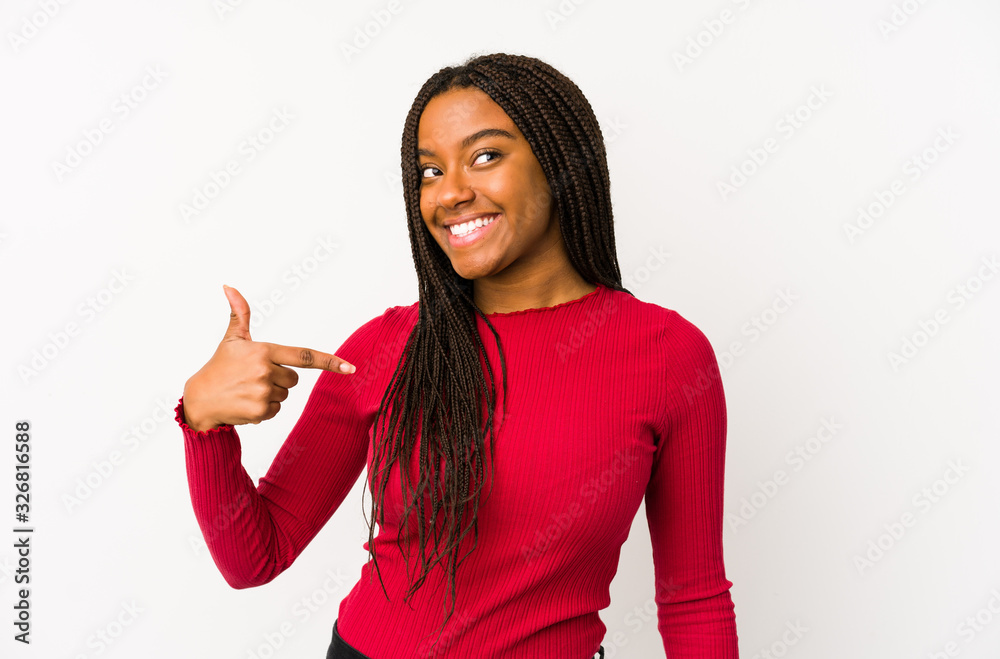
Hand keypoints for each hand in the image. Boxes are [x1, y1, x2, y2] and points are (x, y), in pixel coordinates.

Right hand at [181, 285, 354, 431]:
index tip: (350, 368)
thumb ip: (240, 314)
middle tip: (253, 377)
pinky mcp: (260, 412)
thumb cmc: (218, 367)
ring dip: (270, 395)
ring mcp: (263, 393)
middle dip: (278, 379)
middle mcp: (265, 371)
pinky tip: (245, 403)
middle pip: (293, 379)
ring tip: (246, 390)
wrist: (199, 400)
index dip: (330, 361)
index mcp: (264, 351)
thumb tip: (230, 286)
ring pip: (284, 395)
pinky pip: (276, 411)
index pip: (304, 356)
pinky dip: (264, 410)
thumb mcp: (232, 339)